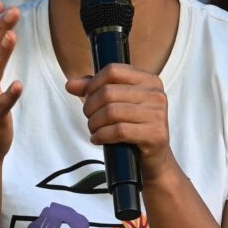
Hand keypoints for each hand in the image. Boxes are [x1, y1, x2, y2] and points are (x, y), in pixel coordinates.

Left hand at [65, 64, 176, 179]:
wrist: (154, 157)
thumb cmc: (133, 125)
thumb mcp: (117, 103)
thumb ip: (94, 89)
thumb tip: (70, 84)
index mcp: (148, 80)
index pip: (113, 70)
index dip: (93, 83)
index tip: (88, 96)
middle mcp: (156, 94)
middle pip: (108, 92)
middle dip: (90, 107)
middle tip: (89, 117)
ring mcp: (158, 114)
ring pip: (111, 112)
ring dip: (94, 123)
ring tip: (93, 129)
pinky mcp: (155, 134)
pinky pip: (119, 131)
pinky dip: (102, 136)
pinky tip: (98, 139)